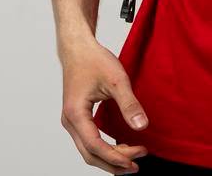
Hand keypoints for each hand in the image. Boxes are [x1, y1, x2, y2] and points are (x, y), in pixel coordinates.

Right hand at [59, 36, 150, 173]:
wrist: (78, 48)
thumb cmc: (93, 60)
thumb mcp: (116, 80)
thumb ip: (129, 104)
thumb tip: (141, 126)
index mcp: (76, 113)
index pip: (95, 146)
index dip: (115, 157)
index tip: (135, 160)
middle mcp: (70, 121)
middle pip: (90, 154)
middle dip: (113, 163)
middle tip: (137, 164)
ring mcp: (71, 121)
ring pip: (88, 150)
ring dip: (109, 158)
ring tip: (132, 159)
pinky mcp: (77, 118)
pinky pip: (89, 141)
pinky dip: (104, 149)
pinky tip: (120, 147)